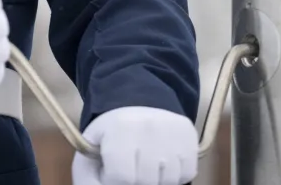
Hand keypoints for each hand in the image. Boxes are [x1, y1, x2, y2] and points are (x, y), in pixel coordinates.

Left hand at [71, 107, 198, 184]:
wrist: (135, 105)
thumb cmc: (110, 135)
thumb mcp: (90, 151)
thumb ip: (89, 179)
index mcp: (122, 128)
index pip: (122, 177)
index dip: (113, 177)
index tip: (111, 166)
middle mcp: (151, 127)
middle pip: (146, 181)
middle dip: (134, 179)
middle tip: (128, 164)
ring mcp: (174, 132)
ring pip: (169, 180)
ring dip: (155, 179)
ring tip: (144, 163)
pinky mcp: (191, 137)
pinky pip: (187, 174)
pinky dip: (174, 175)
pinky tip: (161, 162)